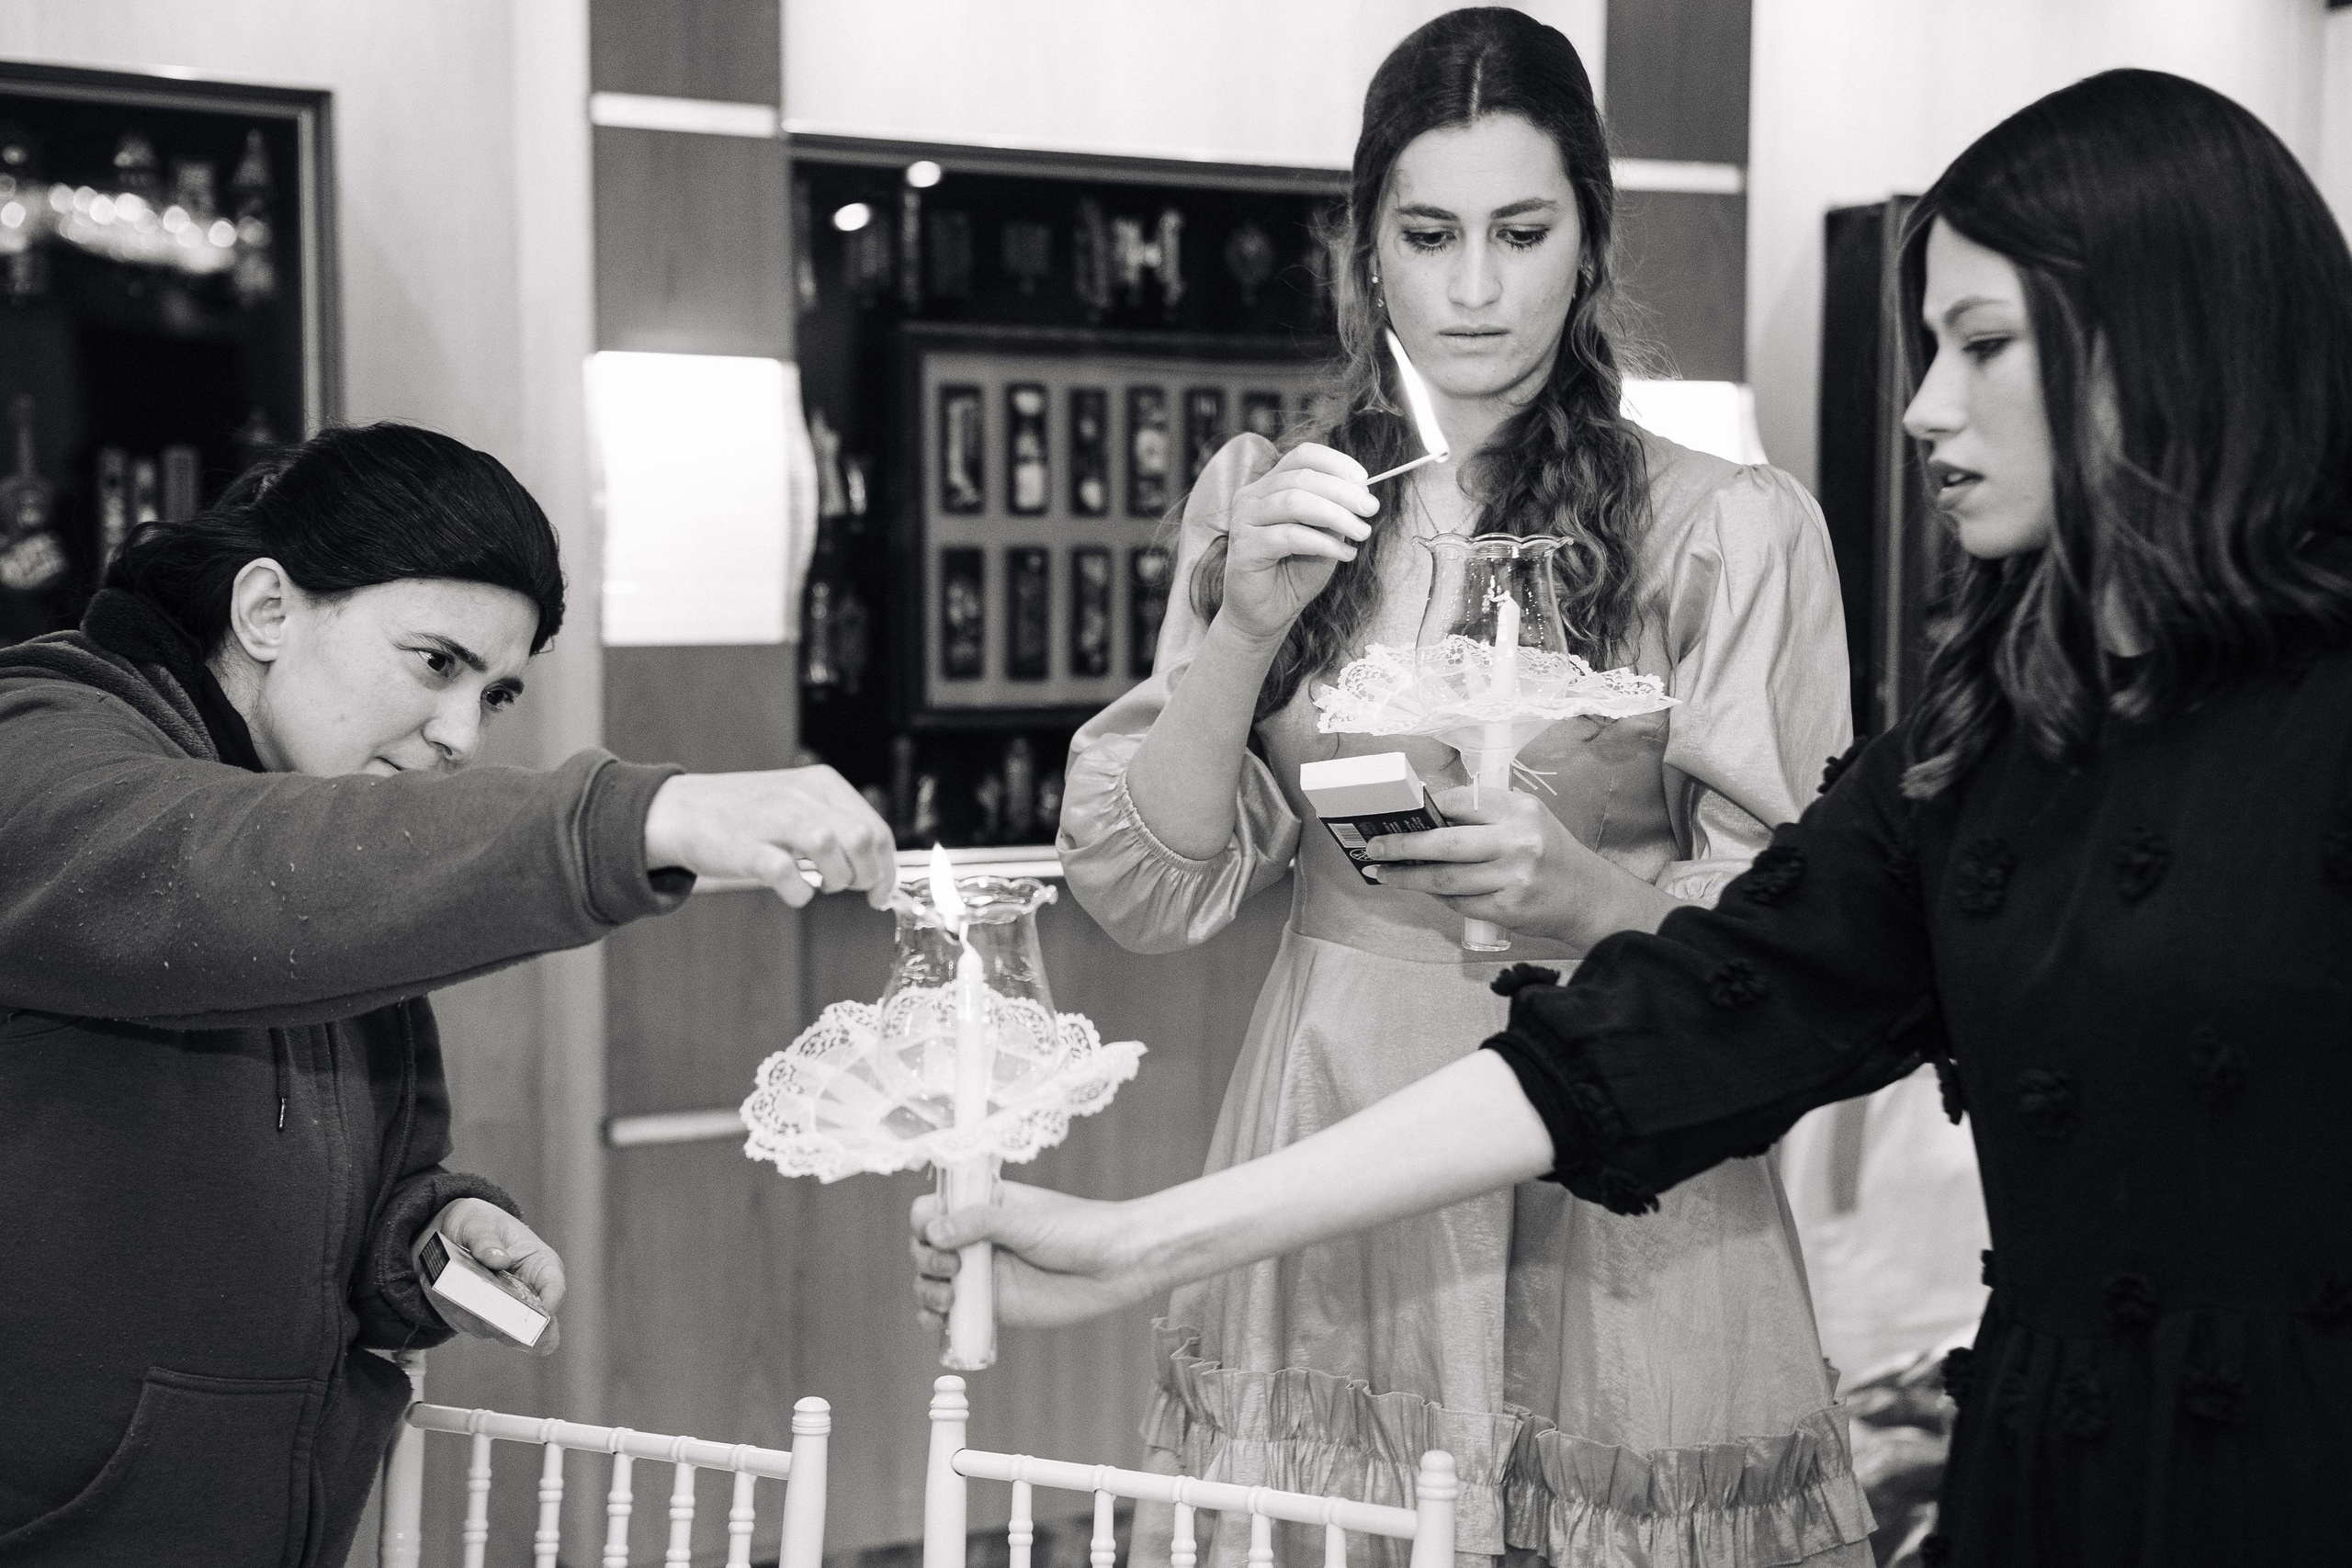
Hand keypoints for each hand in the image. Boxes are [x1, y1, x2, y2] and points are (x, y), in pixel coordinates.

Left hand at [416, 1197, 565, 1355]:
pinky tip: (446, 1295)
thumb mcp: (480, 1222)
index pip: (553, 1287)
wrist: (448, 1233)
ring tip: (457, 1295)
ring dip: (475, 1317)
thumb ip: (486, 1239)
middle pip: (532, 1324)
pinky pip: (468, 1326)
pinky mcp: (478, 1319)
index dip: (550, 1303)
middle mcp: (526, 1294)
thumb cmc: (477, 1223)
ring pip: (496, 1329)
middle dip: (515, 1327)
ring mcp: (502, 1310)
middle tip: (497, 1324)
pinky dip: (456, 1313)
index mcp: (539, 1265)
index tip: (541, 1314)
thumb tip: (499, 1259)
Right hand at [643, 766, 897, 909]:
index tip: (881, 892)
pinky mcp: (745, 847)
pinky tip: (793, 890)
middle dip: (868, 875)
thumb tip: (878, 867)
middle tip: (851, 888)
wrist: (682, 810)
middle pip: (862, 838)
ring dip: (836, 880)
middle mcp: (801, 796)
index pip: (876, 829)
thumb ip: (836, 824)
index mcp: (821, 783)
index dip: (887, 869)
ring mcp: (772, 819)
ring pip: (831, 846)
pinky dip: (800, 893)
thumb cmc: (747, 814)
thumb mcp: (798, 803)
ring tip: (821, 884)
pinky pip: (788, 874)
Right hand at [909, 1181, 1159, 1329]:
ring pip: (931, 1281)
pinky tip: (940, 1321)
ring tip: (948, 1295)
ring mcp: (982, 1273)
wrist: (1116, 1265)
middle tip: (952, 1268)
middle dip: (925, 1259)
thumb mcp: (1027, 1220)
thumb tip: (935, 1232)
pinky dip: (936, 1319)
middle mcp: (976, 1238)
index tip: (934, 1233)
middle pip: (924, 1246)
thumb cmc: (1079, 1230)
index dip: (925, 1220)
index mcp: (983, 1205)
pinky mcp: (993, 1306)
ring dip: (926, 1289)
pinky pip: (952, 1313)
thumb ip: (981, 1223)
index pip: (934, 1207)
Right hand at [1215, 444, 1378, 644]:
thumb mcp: (1323, 535)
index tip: (1364, 479)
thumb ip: (1334, 512)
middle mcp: (1252, 497)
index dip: (1335, 462)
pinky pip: (1289, 536)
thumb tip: (1361, 493)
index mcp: (1270, 486)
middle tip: (1371, 509)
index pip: (1302, 456)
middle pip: (1301, 478)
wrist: (1266, 615)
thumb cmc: (1294, 573)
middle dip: (1343, 492)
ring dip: (1336, 516)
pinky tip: (1344, 555)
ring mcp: (1244, 520)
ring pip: (1295, 502)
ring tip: (1362, 533)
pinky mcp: (1244, 547)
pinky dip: (1322, 543)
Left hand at [1363, 783, 1623, 944]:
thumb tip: (1426, 816)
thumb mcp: (1527, 819)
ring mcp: (1513, 878)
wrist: (1590, 897)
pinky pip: (1459, 902)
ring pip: (1446, 879)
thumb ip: (1482, 814)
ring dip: (1409, 878)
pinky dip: (1438, 896)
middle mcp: (1518, 841)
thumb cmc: (1551, 853)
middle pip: (1445, 843)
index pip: (1459, 802)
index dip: (1424, 810)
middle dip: (1401, 846)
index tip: (1397, 815)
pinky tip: (1424, 890)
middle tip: (1374, 848)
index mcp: (1519, 809)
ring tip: (1384, 873)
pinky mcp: (1508, 909)